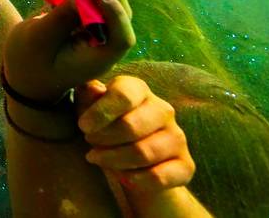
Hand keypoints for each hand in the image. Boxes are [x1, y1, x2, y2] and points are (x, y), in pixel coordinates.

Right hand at [2, 0, 133, 102]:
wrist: (24, 77)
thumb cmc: (28, 62)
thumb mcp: (38, 39)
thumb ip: (61, 18)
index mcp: (97, 58)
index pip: (121, 36)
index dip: (115, 11)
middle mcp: (103, 47)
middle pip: (120, 17)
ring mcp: (96, 36)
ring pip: (110, 8)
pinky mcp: (86, 26)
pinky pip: (94, 5)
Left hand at [77, 75, 194, 200]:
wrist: (132, 162)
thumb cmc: (104, 126)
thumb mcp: (89, 110)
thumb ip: (88, 97)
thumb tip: (93, 89)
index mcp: (138, 89)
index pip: (123, 94)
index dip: (100, 112)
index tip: (83, 126)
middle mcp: (163, 110)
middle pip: (131, 126)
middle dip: (103, 138)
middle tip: (89, 143)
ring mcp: (177, 137)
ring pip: (143, 152)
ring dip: (114, 160)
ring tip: (97, 159)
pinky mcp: (185, 165)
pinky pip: (160, 176)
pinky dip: (136, 180)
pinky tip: (122, 178)